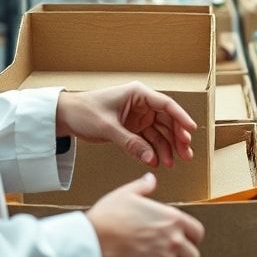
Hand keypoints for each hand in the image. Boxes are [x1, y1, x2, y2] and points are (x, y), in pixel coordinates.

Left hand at [56, 83, 196, 167]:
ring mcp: (138, 116)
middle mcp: (141, 104)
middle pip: (167, 120)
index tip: (192, 131)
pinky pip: (148, 140)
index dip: (181, 117)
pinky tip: (159, 161)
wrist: (65, 116)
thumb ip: (130, 143)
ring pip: (159, 132)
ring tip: (173, 163)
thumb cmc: (84, 112)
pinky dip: (154, 150)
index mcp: (138, 94)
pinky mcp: (132, 128)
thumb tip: (151, 159)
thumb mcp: (108, 127)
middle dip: (177, 138)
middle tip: (186, 154)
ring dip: (167, 147)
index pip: (166, 105)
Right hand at [87, 174, 204, 256]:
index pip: (197, 233)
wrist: (93, 240)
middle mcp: (175, 239)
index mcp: (173, 219)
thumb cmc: (108, 217)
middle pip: (193, 256)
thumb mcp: (126, 194)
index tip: (180, 241)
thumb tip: (150, 179)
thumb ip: (143, 187)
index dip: (190, 239)